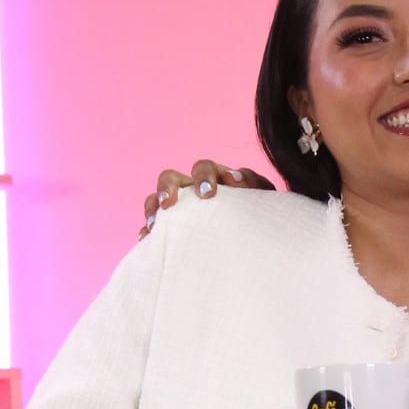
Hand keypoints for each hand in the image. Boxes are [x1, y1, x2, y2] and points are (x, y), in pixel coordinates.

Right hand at [139, 160, 273, 238]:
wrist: (258, 235)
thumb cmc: (259, 210)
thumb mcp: (262, 195)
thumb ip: (253, 183)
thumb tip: (234, 177)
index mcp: (215, 177)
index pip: (204, 168)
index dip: (203, 177)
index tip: (208, 194)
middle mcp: (192, 188)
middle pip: (170, 177)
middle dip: (167, 187)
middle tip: (169, 202)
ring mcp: (180, 207)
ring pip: (155, 199)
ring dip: (152, 207)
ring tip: (154, 224)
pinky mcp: (171, 227)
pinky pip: (153, 226)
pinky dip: (148, 231)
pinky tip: (146, 240)